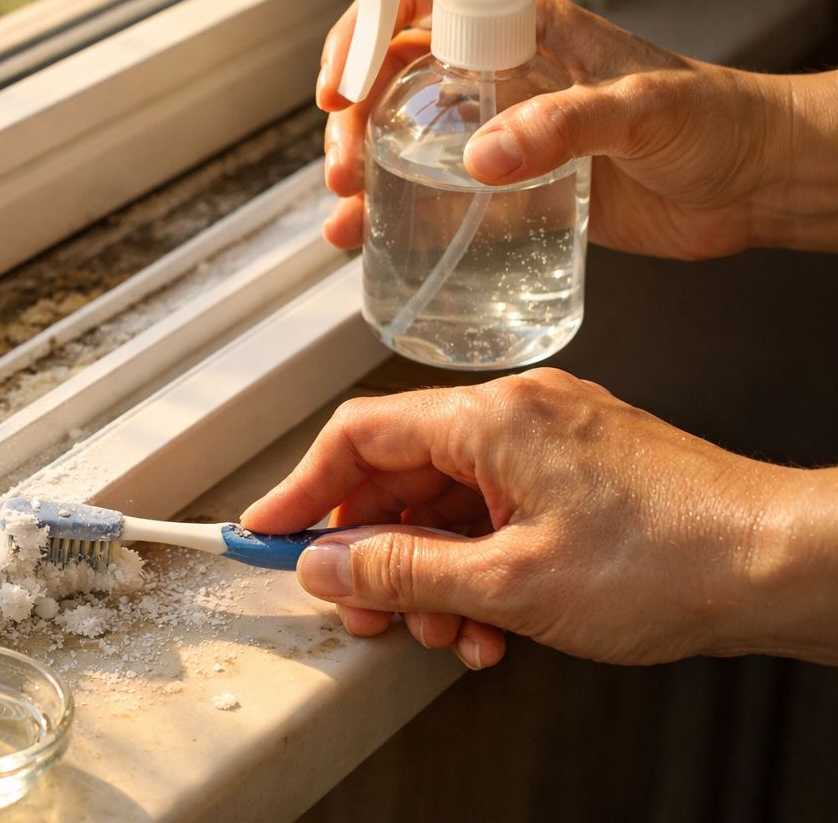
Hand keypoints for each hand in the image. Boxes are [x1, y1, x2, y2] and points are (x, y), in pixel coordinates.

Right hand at [240, 368, 837, 669]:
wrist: (782, 564)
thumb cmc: (670, 557)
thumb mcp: (510, 583)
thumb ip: (402, 572)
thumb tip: (326, 567)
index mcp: (491, 418)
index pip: (358, 436)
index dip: (301, 490)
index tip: (267, 535)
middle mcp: (516, 415)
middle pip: (400, 475)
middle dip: (374, 553)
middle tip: (361, 612)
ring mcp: (551, 443)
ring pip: (449, 505)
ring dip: (431, 576)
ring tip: (445, 634)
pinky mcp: (578, 474)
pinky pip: (497, 514)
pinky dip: (479, 570)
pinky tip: (492, 625)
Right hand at [315, 0, 825, 259]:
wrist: (754, 183)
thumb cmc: (716, 119)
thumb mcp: (644, 107)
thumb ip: (568, 125)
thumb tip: (483, 158)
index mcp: (526, 29)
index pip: (423, 5)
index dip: (368, 34)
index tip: (344, 84)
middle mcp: (500, 75)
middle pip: (396, 77)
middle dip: (354, 117)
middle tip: (347, 165)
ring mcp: (500, 133)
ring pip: (404, 137)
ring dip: (362, 167)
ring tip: (346, 209)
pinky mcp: (510, 189)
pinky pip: (436, 196)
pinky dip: (392, 216)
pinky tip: (362, 237)